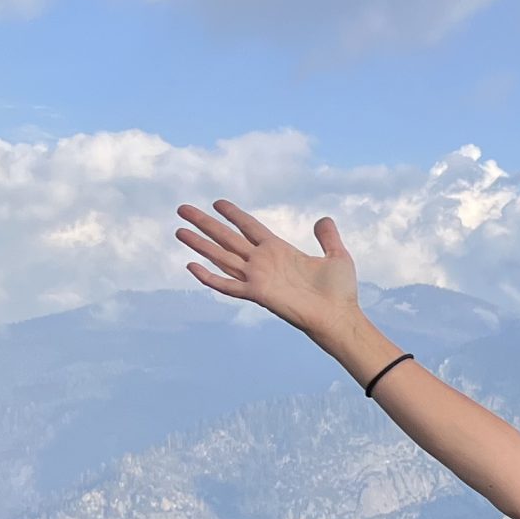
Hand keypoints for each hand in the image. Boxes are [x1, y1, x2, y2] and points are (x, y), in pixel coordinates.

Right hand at [175, 200, 362, 345]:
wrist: (339, 316)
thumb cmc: (340, 292)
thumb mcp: (338, 256)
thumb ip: (328, 237)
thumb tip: (324, 219)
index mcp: (279, 250)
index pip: (250, 227)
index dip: (234, 214)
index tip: (217, 202)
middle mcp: (263, 262)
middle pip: (227, 238)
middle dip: (205, 223)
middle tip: (183, 209)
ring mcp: (258, 277)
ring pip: (221, 257)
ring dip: (200, 245)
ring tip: (179, 231)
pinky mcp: (257, 294)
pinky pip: (227, 285)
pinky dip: (209, 277)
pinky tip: (191, 266)